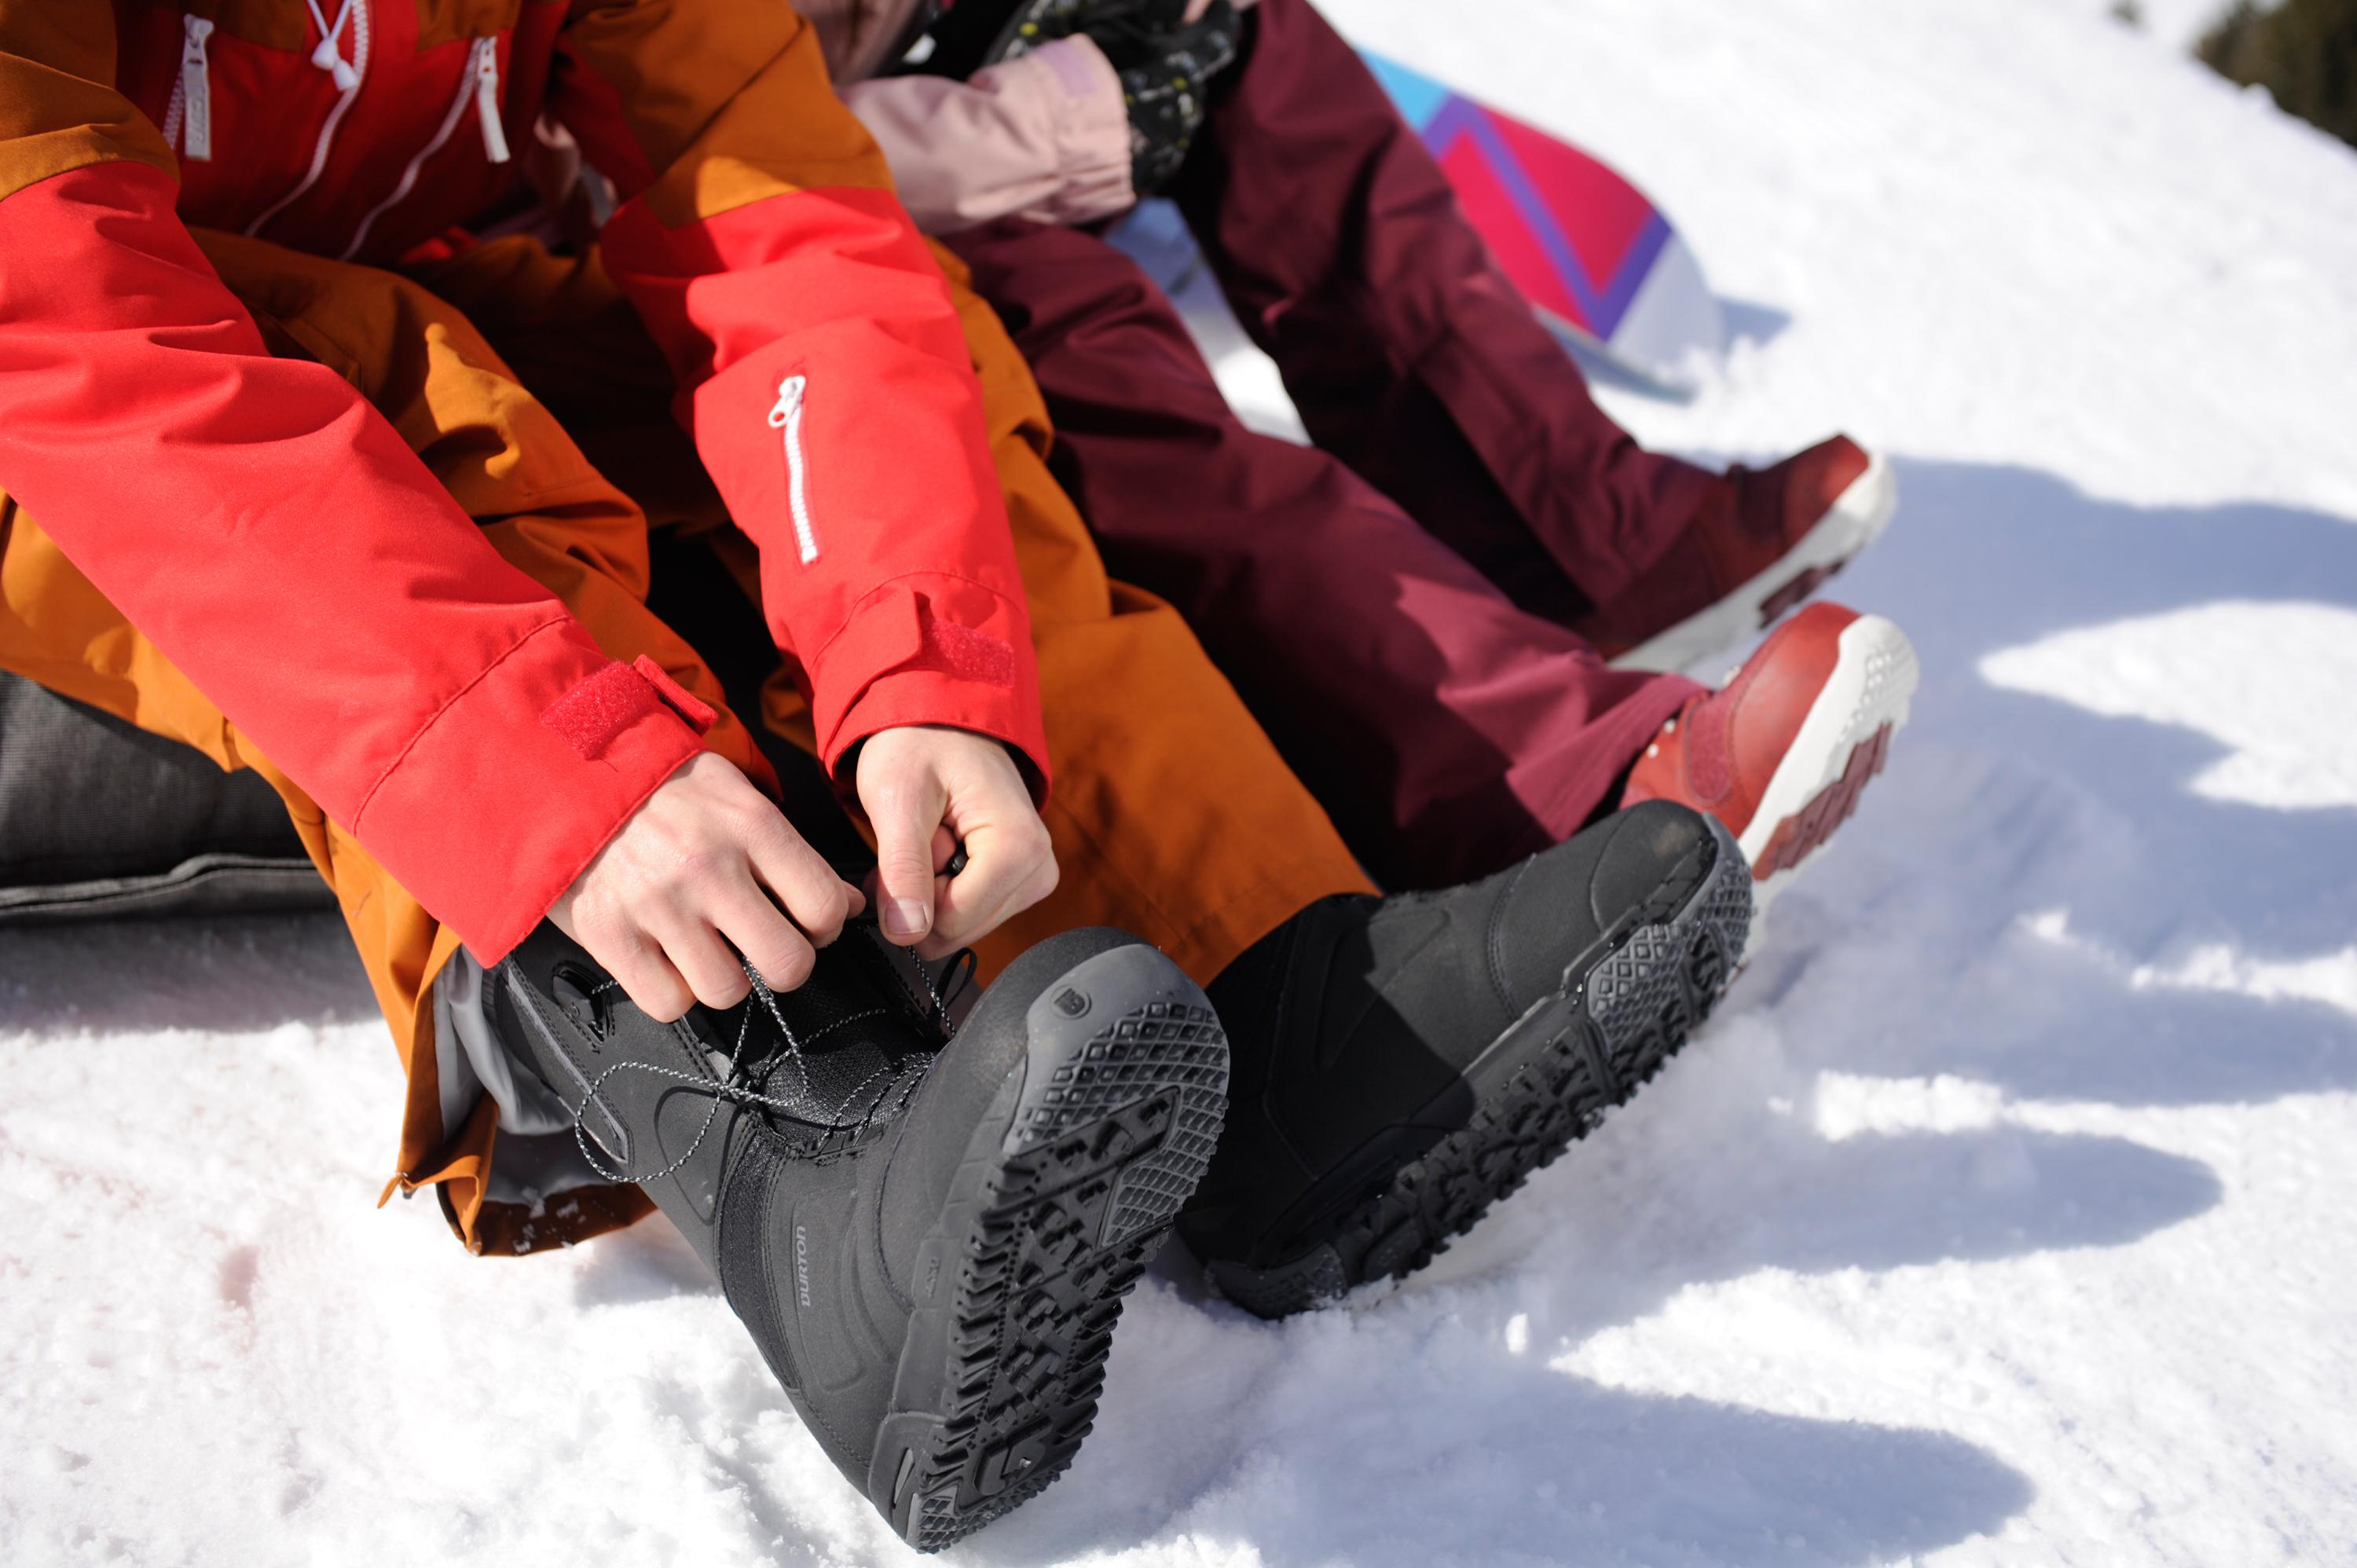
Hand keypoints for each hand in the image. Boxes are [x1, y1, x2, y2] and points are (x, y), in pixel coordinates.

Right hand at [549, 751, 864, 1021]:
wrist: (562, 773)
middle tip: (764, 947)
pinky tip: (668, 959)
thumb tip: (848, 905)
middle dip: (784, 964)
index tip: (805, 922)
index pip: (824, 906)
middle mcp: (708, 867)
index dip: (824, 926)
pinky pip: (668, 1003)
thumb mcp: (733, 793)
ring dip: (725, 979)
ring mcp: (657, 905)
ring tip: (709, 948)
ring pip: (728, 991)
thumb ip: (791, 850)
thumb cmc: (658, 786)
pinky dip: (673, 991)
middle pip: (787, 964)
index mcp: (749, 825)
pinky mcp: (609, 934)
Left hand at [855, 725, 1057, 959]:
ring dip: (930, 887)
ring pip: (961, 926)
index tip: (912, 840)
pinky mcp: (1023, 881)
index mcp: (1019, 848)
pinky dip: (943, 887)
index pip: (952, 921)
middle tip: (921, 834)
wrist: (941, 721)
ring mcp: (1035, 877)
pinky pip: (970, 913)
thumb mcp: (897, 798)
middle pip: (959, 929)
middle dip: (922, 891)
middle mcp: (1039, 869)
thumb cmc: (920, 744)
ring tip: (932, 834)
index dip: (911, 894)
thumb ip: (902, 869)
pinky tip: (942, 845)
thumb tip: (907, 933)